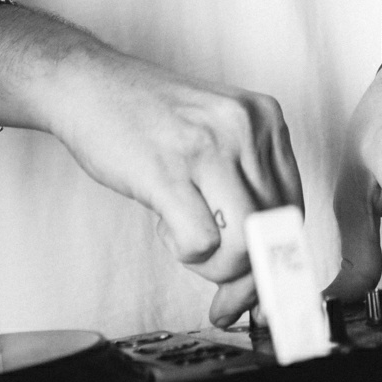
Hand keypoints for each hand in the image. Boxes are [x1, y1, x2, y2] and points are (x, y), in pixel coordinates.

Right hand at [46, 40, 301, 323]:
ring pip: (244, 245)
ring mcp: (208, 147)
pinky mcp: (167, 171)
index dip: (276, 259)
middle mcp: (245, 127)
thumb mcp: (215, 135)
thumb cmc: (145, 118)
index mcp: (265, 118)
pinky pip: (201, 243)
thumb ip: (244, 186)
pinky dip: (186, 253)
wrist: (87, 84)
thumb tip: (262, 264)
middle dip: (246, 278)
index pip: (293, 208)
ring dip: (214, 267)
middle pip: (273, 233)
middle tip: (223, 297)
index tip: (261, 290)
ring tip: (186, 243)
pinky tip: (167, 226)